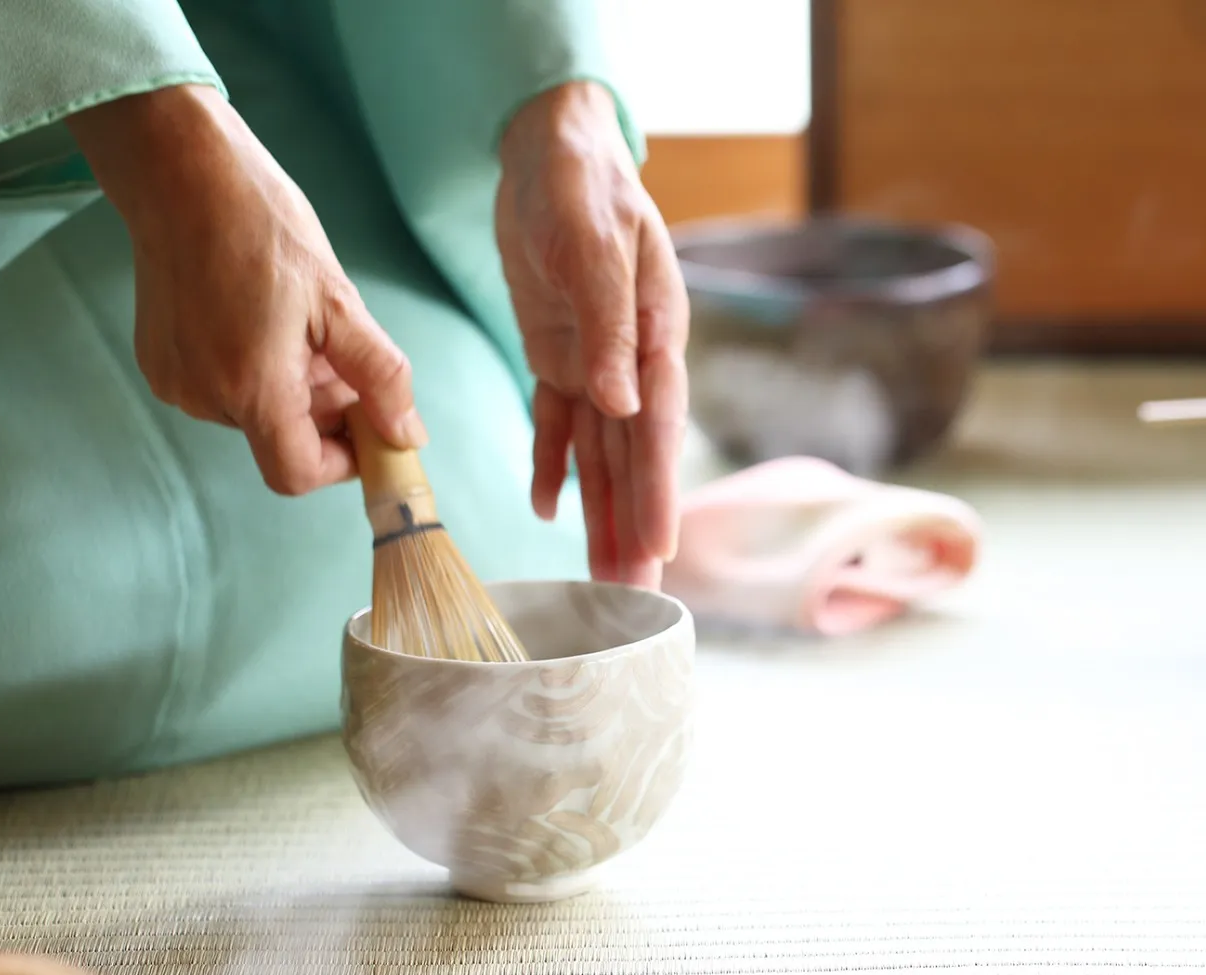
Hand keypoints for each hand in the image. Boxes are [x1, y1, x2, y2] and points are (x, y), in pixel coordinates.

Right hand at [68, 85, 423, 495]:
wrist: (179, 172)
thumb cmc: (262, 225)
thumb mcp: (339, 302)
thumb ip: (379, 378)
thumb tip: (407, 436)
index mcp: (249, 386)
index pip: (300, 473)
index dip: (344, 462)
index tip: (373, 428)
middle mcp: (202, 394)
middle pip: (283, 440)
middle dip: (326, 409)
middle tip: (342, 352)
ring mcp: (175, 380)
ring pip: (256, 413)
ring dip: (293, 387)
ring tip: (300, 324)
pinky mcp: (160, 362)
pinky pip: (224, 388)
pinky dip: (256, 370)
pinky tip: (263, 318)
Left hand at [496, 81, 687, 587]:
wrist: (548, 147)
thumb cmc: (580, 180)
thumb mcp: (593, 241)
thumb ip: (609, 321)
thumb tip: (622, 401)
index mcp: (657, 332)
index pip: (659, 425)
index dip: (659, 490)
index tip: (659, 548)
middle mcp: (634, 359)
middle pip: (634, 457)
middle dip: (636, 526)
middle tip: (634, 595)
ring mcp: (597, 362)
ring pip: (601, 455)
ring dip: (602, 515)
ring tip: (606, 578)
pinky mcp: (559, 356)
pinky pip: (556, 425)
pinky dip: (551, 466)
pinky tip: (546, 510)